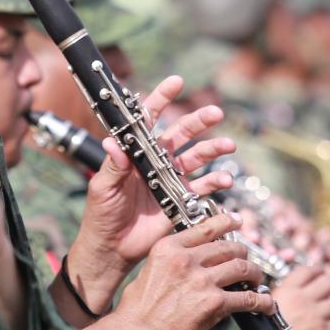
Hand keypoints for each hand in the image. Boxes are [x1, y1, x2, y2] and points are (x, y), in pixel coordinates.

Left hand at [64, 75, 239, 309]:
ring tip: (228, 144)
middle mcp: (156, 161)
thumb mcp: (102, 188)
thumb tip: (113, 142)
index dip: (162, 99)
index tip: (177, 82)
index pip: (149, 119)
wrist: (112, 247)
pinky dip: (216, 181)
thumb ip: (112, 166)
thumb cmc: (101, 214)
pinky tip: (225, 179)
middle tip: (215, 112)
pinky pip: (202, 188)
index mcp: (135, 152)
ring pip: (197, 157)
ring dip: (214, 148)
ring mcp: (170, 179)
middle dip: (199, 121)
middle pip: (181, 133)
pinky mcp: (181, 200)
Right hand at [86, 212, 275, 329]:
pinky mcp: (214, 303)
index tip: (238, 222)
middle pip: (229, 247)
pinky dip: (262, 301)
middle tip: (247, 262)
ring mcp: (202, 280)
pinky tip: (267, 304)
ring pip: (242, 268)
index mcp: (169, 247)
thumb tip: (196, 258)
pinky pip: (248, 298)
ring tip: (257, 281)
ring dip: (255, 274)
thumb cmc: (138, 308)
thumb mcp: (151, 269)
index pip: (206, 228)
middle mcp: (187, 259)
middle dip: (243, 253)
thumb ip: (174, 258)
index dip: (227, 223)